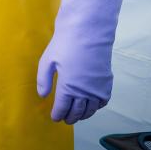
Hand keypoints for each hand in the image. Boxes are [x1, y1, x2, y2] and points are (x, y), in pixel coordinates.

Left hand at [37, 0, 128, 124]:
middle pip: (78, 111)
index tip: (55, 118)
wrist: (88, 30)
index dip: (58, 114)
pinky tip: (91, 105)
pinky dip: (96, 106)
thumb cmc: (65, 43)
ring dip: (84, 114)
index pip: (63, 108)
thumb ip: (43, 80)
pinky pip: (103, 101)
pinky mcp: (107, 81)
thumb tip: (43, 96)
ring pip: (91, 109)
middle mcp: (85, 91)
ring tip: (77, 115)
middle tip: (65, 119)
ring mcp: (98, 88)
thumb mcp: (47, 61)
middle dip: (70, 117)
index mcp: (69, 87)